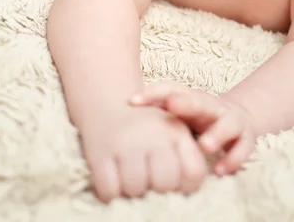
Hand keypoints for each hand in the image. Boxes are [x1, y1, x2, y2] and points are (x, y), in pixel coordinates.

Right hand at [80, 104, 207, 201]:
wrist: (108, 101)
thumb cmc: (146, 127)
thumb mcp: (172, 133)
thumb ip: (185, 159)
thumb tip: (185, 190)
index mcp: (176, 130)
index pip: (193, 172)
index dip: (186, 185)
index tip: (176, 183)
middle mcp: (154, 134)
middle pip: (165, 183)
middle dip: (158, 188)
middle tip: (149, 179)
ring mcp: (126, 142)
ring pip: (135, 188)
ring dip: (132, 190)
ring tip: (130, 177)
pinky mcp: (100, 151)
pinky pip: (109, 190)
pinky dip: (110, 193)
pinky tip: (113, 180)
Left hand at [129, 82, 256, 176]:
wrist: (238, 118)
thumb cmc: (198, 117)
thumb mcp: (179, 112)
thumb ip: (157, 112)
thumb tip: (119, 115)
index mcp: (192, 98)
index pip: (172, 89)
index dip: (153, 93)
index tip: (132, 101)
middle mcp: (211, 106)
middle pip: (200, 101)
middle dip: (187, 102)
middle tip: (172, 105)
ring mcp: (230, 120)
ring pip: (227, 124)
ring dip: (216, 134)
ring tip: (203, 146)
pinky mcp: (245, 138)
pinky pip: (242, 148)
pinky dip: (232, 158)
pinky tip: (219, 170)